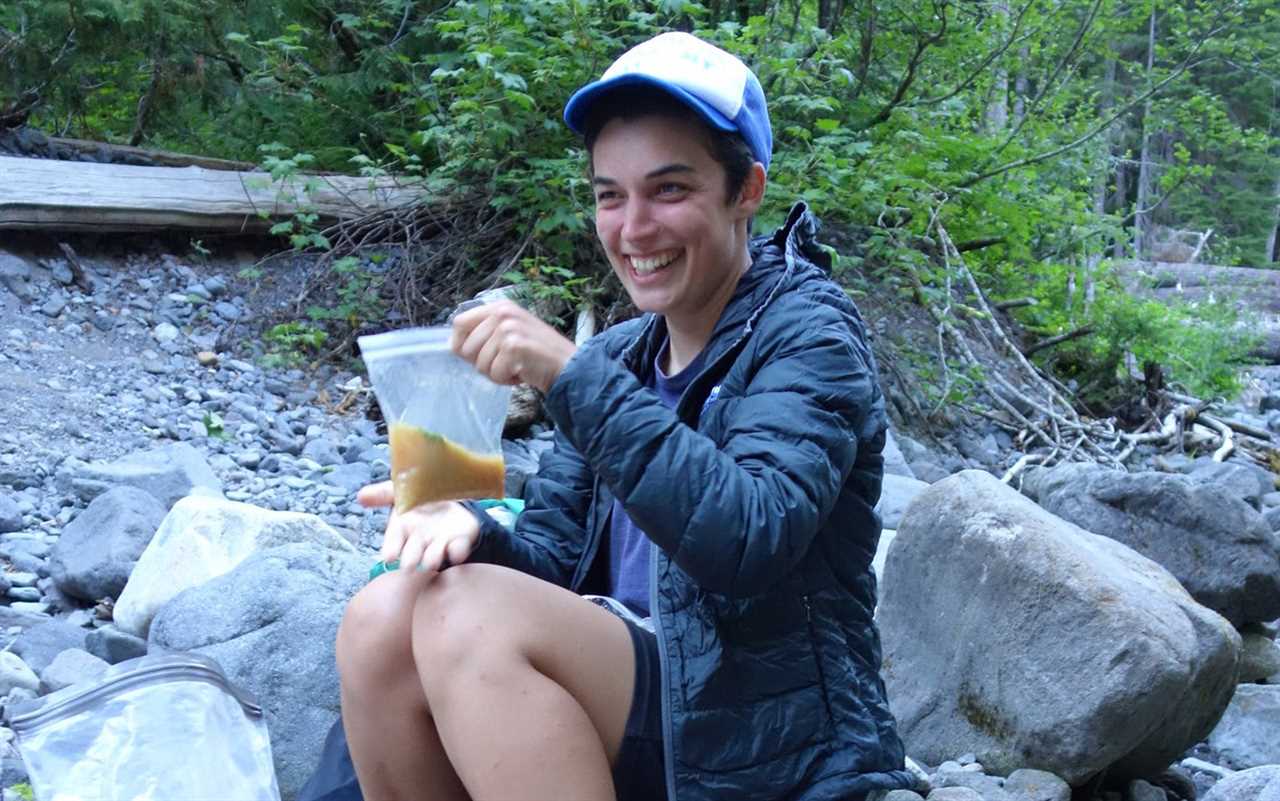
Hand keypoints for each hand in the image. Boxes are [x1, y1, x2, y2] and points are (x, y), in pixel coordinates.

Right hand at [357, 481, 480, 572]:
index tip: (388, 557)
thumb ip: (382, 494)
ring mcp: (439, 542)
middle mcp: (418, 540)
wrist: (448, 499)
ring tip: (431, 562)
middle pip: (413, 551)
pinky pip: (458, 547)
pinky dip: (457, 551)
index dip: (391, 548)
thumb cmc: (418, 501)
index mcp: (402, 529)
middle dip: (411, 558)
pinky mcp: (458, 541)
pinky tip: (456, 552)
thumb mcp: (399, 493)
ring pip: (434, 553)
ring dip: (433, 558)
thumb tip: (360, 496)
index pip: (394, 540)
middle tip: (409, 566)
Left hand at [450, 300, 576, 392]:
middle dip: (483, 364)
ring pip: (480, 364)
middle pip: (466, 348)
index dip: (462, 345)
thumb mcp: (510, 333)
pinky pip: (494, 373)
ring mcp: (508, 328)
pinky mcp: (514, 346)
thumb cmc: (538, 355)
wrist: (569, 367)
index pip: (459, 323)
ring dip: (497, 374)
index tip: (476, 357)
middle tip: (506, 363)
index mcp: (499, 307)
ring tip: (517, 367)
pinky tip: (522, 373)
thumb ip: (485, 333)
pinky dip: (506, 380)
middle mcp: (502, 313)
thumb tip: (454, 346)